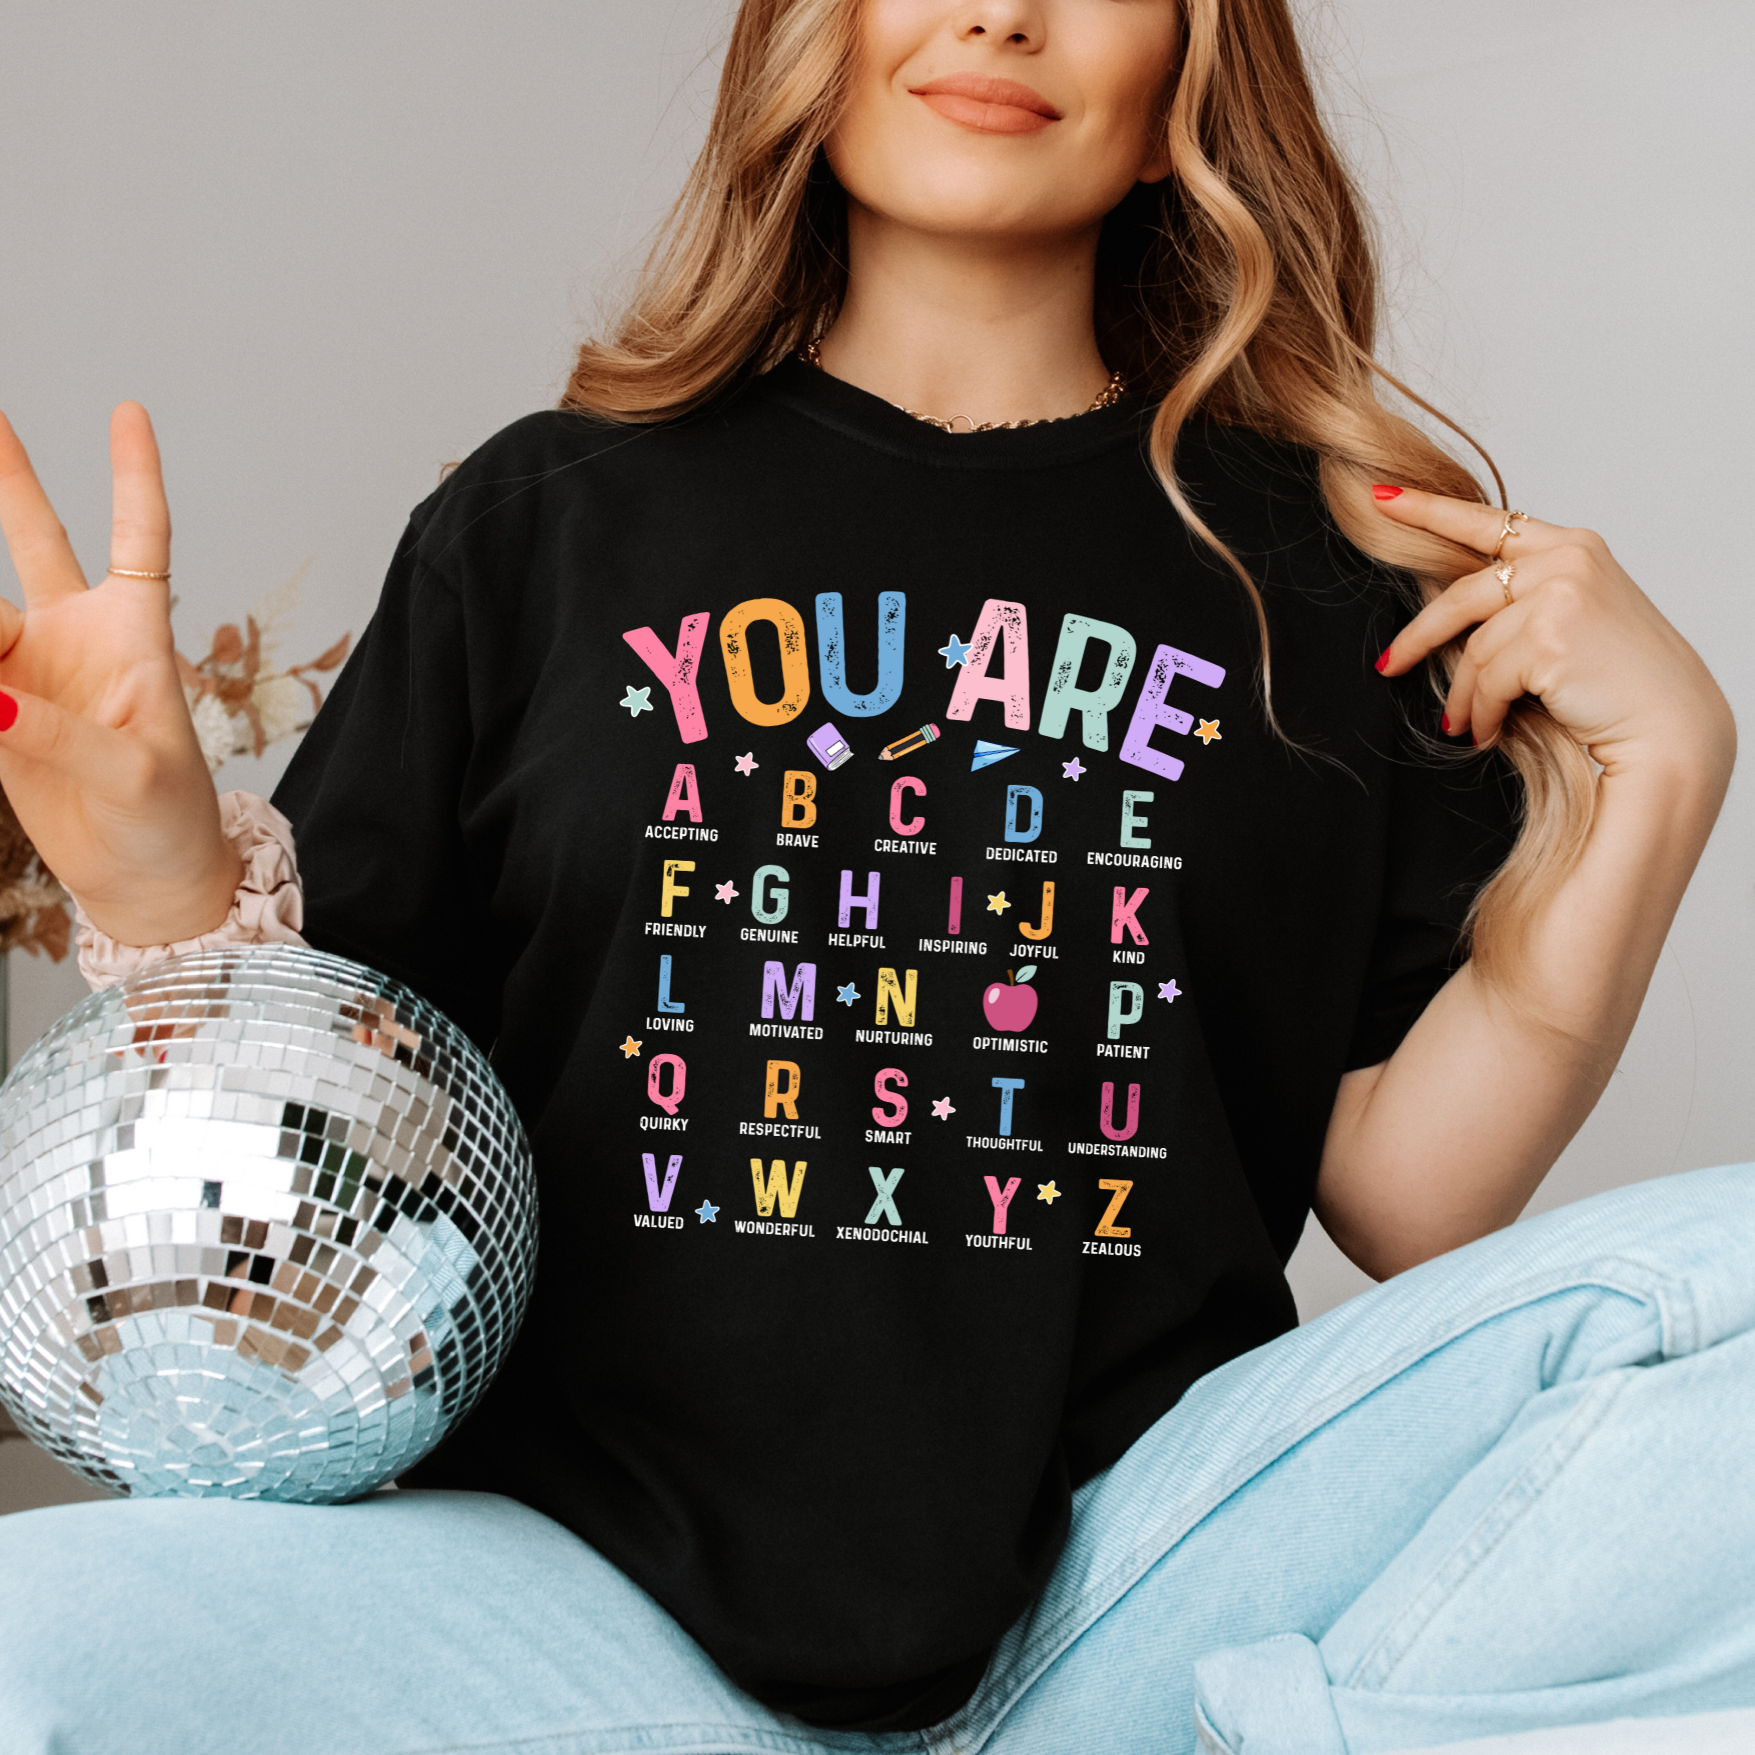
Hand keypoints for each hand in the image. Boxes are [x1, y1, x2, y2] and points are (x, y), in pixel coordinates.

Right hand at [0, 403, 240, 942]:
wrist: (149, 883)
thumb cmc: (171, 822)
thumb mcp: (137, 775)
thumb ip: (62, 735)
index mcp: (138, 635)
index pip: (139, 536)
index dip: (134, 475)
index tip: (130, 411)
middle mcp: (80, 638)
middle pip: (35, 538)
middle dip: (7, 477)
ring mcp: (31, 672)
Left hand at [1370, 488, 1734, 783]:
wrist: (1670, 724)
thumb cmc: (1621, 681)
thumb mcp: (1575, 618)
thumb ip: (1523, 600)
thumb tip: (1452, 621)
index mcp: (1573, 547)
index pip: (1487, 522)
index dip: (1429, 511)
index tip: (1384, 499)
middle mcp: (1567, 559)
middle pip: (1461, 595)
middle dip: (1419, 636)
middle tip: (1389, 664)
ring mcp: (1559, 594)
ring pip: (1475, 649)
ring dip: (1463, 696)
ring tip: (1463, 725)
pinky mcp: (1548, 638)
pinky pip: (1487, 681)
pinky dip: (1481, 712)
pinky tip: (1486, 731)